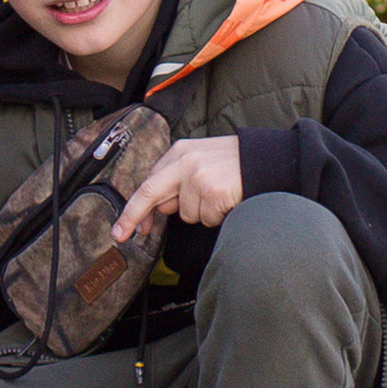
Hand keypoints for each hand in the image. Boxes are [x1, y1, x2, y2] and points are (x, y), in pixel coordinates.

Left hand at [113, 133, 243, 244]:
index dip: (136, 207)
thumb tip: (160, 207)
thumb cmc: (233, 165)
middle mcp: (184, 162)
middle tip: (120, 235)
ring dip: (201, 213)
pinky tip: (227, 201)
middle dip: (132, 216)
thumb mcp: (201, 161)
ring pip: (186, 214)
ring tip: (218, 197)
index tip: (125, 226)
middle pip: (149, 193)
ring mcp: (198, 177)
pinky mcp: (213, 192)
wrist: (266, 160)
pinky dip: (216, 216)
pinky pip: (206, 219)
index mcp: (179, 152)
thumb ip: (178, 179)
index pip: (148, 181)